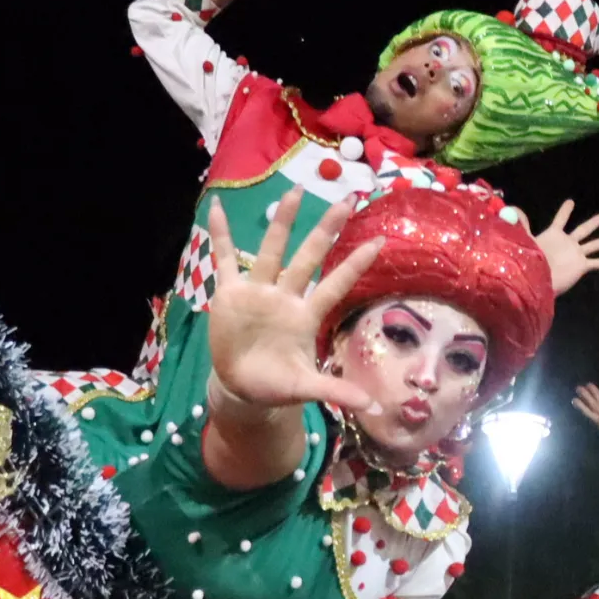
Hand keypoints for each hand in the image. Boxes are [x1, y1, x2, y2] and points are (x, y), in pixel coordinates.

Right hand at [205, 192, 385, 413]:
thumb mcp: (306, 388)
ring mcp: (258, 291)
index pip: (337, 283)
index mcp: (306, 315)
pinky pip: (224, 258)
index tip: (381, 241)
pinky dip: (220, 234)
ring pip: (272, 249)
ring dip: (283, 221)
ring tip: (296, 191)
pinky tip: (217, 208)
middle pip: (309, 256)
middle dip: (326, 229)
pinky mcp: (230, 294)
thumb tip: (372, 407)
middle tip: (348, 199)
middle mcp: (286, 296)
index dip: (356, 264)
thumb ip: (336, 392)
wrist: (241, 388)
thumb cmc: (277, 384)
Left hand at [530, 200, 598, 294]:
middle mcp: (567, 244)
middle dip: (593, 223)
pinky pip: (596, 263)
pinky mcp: (581, 266)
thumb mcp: (526, 239)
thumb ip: (521, 225)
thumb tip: (513, 208)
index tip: (571, 202)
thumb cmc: (531, 260)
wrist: (537, 281)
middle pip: (583, 230)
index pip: (561, 220)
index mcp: (554, 236)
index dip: (565, 211)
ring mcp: (575, 255)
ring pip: (594, 244)